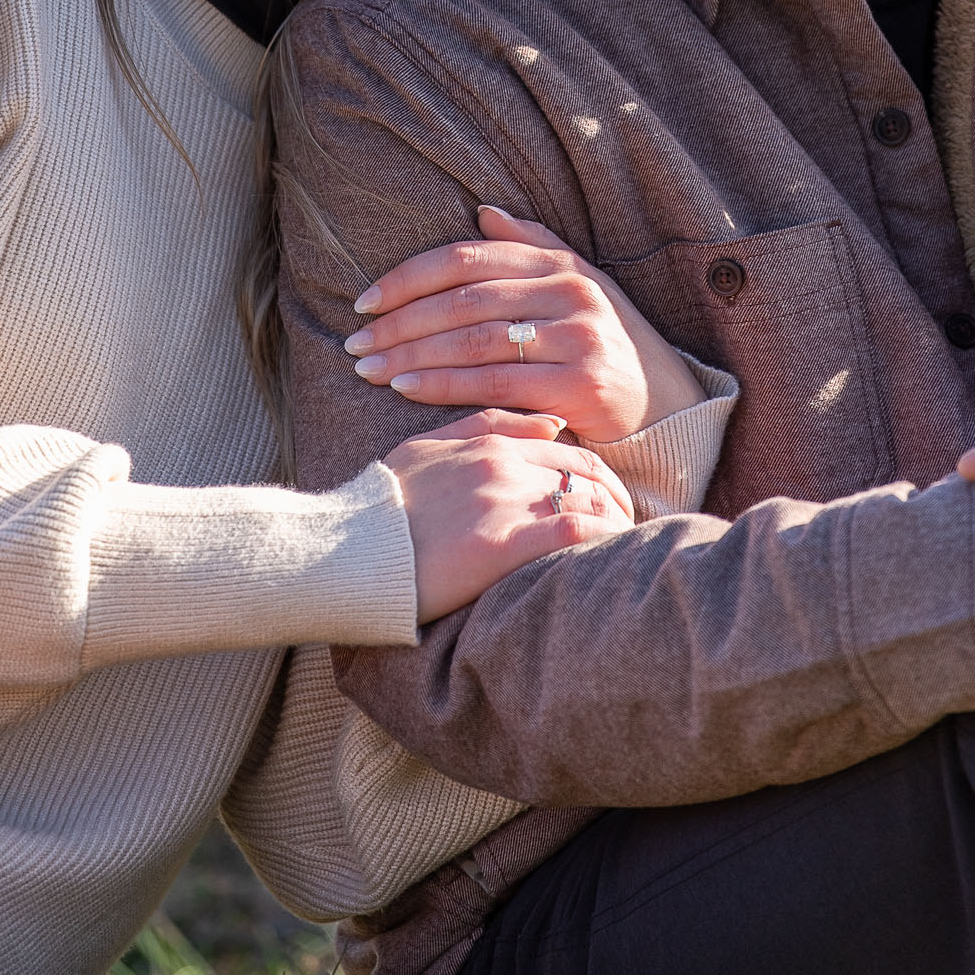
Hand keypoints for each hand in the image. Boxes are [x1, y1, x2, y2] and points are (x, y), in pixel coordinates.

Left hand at [344, 206, 705, 440]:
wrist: (668, 406)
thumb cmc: (607, 345)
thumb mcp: (579, 286)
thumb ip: (532, 245)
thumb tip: (482, 211)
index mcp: (558, 263)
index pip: (467, 259)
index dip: (409, 277)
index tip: (365, 301)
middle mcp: (569, 291)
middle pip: (463, 300)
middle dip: (399, 322)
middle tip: (354, 342)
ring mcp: (577, 336)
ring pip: (473, 340)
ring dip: (411, 355)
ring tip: (369, 368)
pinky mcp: (579, 385)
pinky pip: (495, 382)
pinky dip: (444, 385)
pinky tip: (406, 388)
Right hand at [383, 408, 633, 621]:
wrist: (345, 550)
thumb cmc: (381, 507)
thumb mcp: (427, 450)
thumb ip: (488, 426)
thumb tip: (552, 420)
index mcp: (486, 442)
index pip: (564, 447)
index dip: (594, 471)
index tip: (608, 493)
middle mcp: (502, 464)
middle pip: (584, 471)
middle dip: (616, 494)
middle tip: (629, 518)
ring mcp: (503, 502)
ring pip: (586, 499)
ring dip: (616, 520)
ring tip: (628, 543)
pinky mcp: (502, 544)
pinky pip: (575, 533)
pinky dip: (604, 540)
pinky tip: (616, 554)